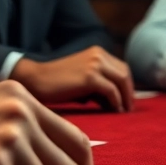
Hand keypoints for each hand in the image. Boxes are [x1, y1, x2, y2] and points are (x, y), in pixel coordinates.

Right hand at [11, 48, 134, 111]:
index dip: (127, 85)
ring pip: (121, 81)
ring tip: (123, 111)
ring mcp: (94, 64)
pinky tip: (114, 110)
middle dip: (129, 92)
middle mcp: (98, 55)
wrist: (36, 80)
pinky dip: (116, 101)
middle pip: (125, 73)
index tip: (128, 100)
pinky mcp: (90, 77)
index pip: (122, 68)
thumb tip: (118, 102)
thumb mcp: (83, 79)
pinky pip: (111, 90)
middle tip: (128, 108)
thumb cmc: (58, 83)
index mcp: (97, 53)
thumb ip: (100, 85)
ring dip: (125, 97)